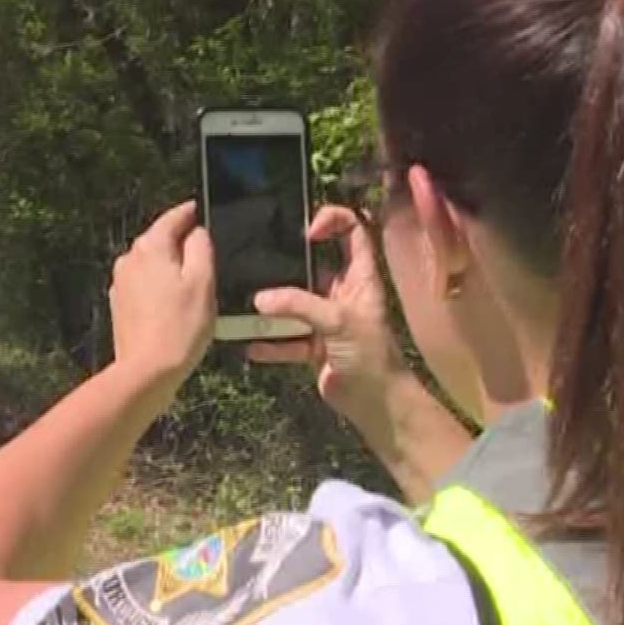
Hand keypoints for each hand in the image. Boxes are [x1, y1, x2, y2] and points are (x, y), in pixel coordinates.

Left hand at [109, 200, 214, 388]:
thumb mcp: (204, 281)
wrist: (148, 370)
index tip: (203, 211)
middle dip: (182, 244)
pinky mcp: (121, 304)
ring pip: (153, 264)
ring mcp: (122, 282)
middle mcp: (130, 259)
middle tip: (208, 258)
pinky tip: (175, 306)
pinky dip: (160, 288)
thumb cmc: (180, 327)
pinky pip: (145, 285)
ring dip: (171, 268)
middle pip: (161, 240)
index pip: (173, 217)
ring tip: (194, 288)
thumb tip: (197, 231)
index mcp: (151, 247)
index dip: (192, 213)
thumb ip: (201, 247)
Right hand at [248, 205, 406, 430]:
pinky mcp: (314, 347)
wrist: (376, 404)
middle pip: (316, 264)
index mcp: (361, 277)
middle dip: (290, 260)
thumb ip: (299, 306)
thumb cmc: (369, 354)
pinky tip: (250, 345)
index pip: (353, 232)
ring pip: (295, 303)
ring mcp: (327, 320)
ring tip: (246, 301)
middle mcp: (343, 293)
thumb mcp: (337, 321)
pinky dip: (270, 343)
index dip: (334, 221)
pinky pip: (287, 339)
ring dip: (274, 306)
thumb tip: (259, 298)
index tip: (307, 231)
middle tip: (262, 256)